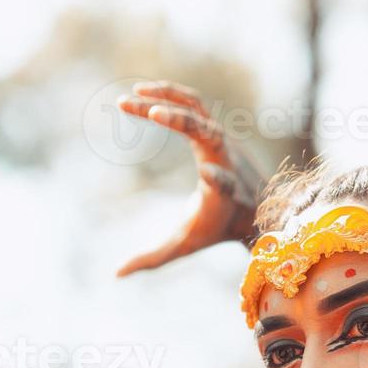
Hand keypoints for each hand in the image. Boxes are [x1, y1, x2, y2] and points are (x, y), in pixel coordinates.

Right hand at [117, 80, 264, 274]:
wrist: (251, 207)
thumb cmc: (215, 228)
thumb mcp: (183, 246)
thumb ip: (151, 259)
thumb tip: (116, 274)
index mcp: (222, 195)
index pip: (225, 186)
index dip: (219, 181)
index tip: (208, 174)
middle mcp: (226, 162)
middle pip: (206, 133)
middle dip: (176, 120)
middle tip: (138, 108)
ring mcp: (222, 141)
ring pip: (198, 111)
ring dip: (168, 98)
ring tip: (133, 96)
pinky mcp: (215, 128)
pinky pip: (194, 105)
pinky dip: (171, 95)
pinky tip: (143, 93)